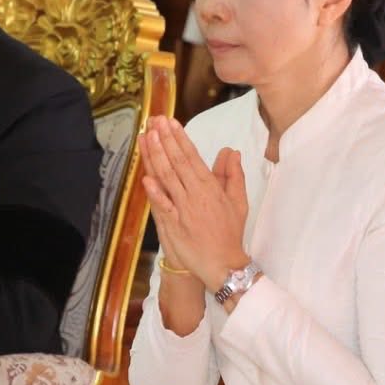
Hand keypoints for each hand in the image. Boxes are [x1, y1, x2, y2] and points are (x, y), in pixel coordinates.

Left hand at [137, 116, 247, 288]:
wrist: (223, 263)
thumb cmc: (229, 232)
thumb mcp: (238, 201)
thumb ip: (233, 174)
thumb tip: (230, 151)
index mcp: (210, 188)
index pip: (192, 157)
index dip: (180, 138)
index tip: (171, 122)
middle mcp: (196, 195)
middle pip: (178, 162)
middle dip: (165, 139)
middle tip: (155, 121)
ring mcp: (184, 210)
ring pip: (168, 178)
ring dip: (156, 156)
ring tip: (148, 137)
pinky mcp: (174, 225)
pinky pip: (163, 206)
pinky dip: (155, 192)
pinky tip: (146, 177)